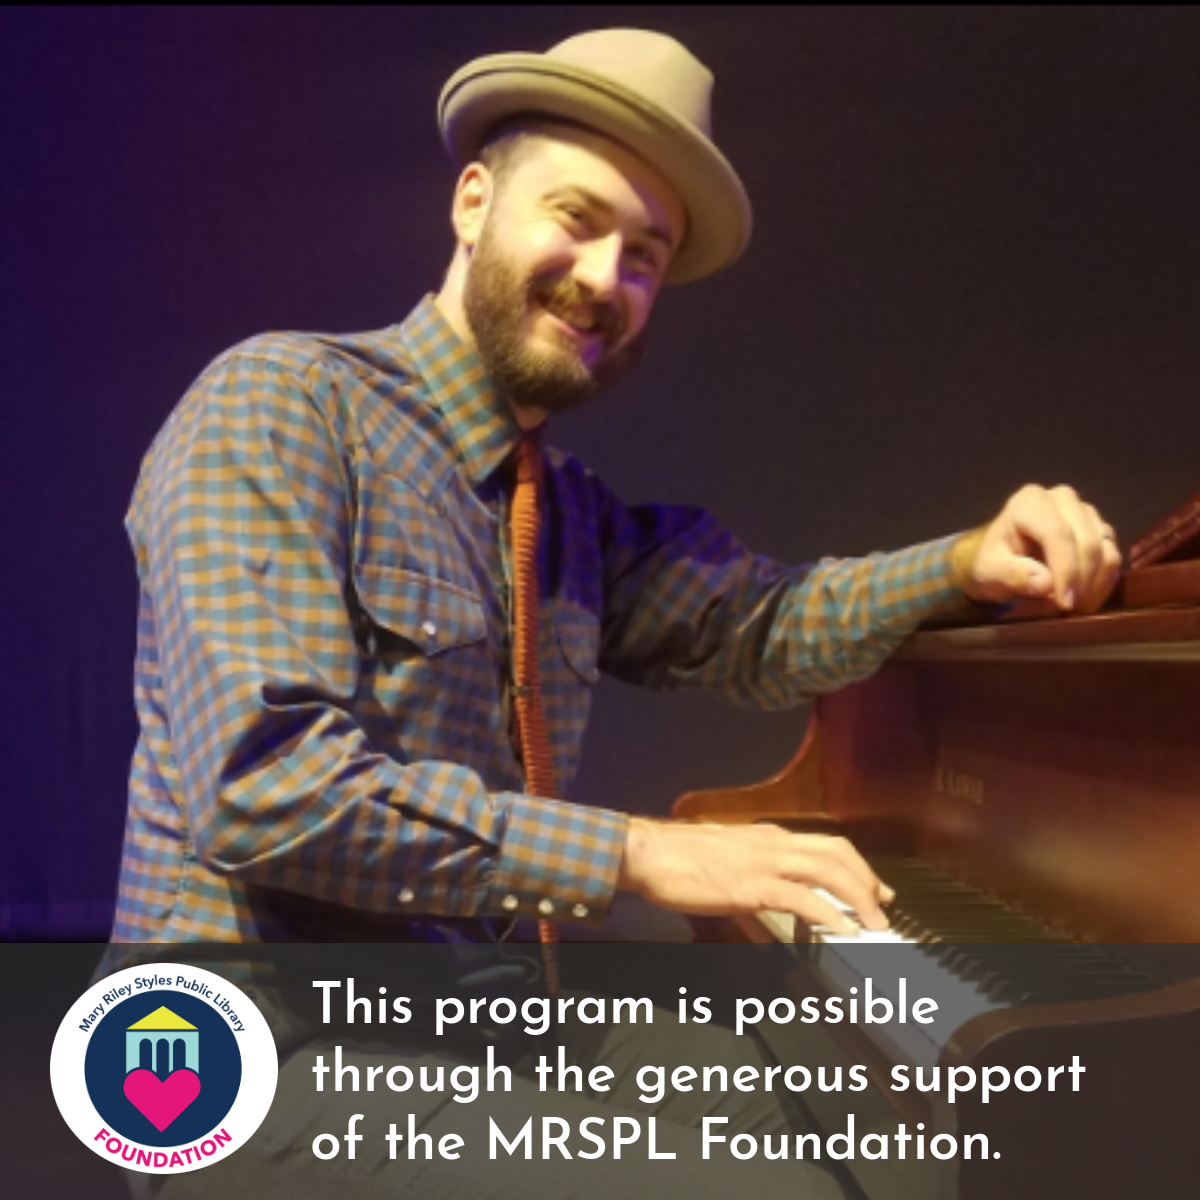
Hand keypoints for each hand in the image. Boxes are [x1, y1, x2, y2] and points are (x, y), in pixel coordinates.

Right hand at [617, 818, 892, 933]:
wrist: (646, 853)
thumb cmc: (676, 859)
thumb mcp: (724, 864)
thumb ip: (752, 884)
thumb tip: (769, 912)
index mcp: (767, 838)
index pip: (824, 845)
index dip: (855, 866)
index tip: (873, 888)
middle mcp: (772, 844)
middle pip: (837, 853)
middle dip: (867, 880)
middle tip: (884, 907)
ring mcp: (763, 863)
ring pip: (828, 870)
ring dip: (858, 896)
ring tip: (874, 923)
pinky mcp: (751, 885)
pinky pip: (802, 898)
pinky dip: (829, 913)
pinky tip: (843, 929)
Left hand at [953, 484, 1121, 612]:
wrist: (1002, 559)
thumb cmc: (993, 562)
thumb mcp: (990, 571)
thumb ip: (1012, 574)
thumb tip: (1045, 583)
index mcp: (1029, 502)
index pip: (1058, 534)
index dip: (1066, 570)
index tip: (1064, 602)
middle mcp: (1061, 498)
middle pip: (1087, 541)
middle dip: (1082, 581)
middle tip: (1070, 610)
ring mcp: (1084, 511)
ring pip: (1105, 549)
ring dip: (1096, 584)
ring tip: (1077, 608)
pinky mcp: (1099, 527)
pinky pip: (1113, 555)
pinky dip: (1104, 581)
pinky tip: (1087, 600)